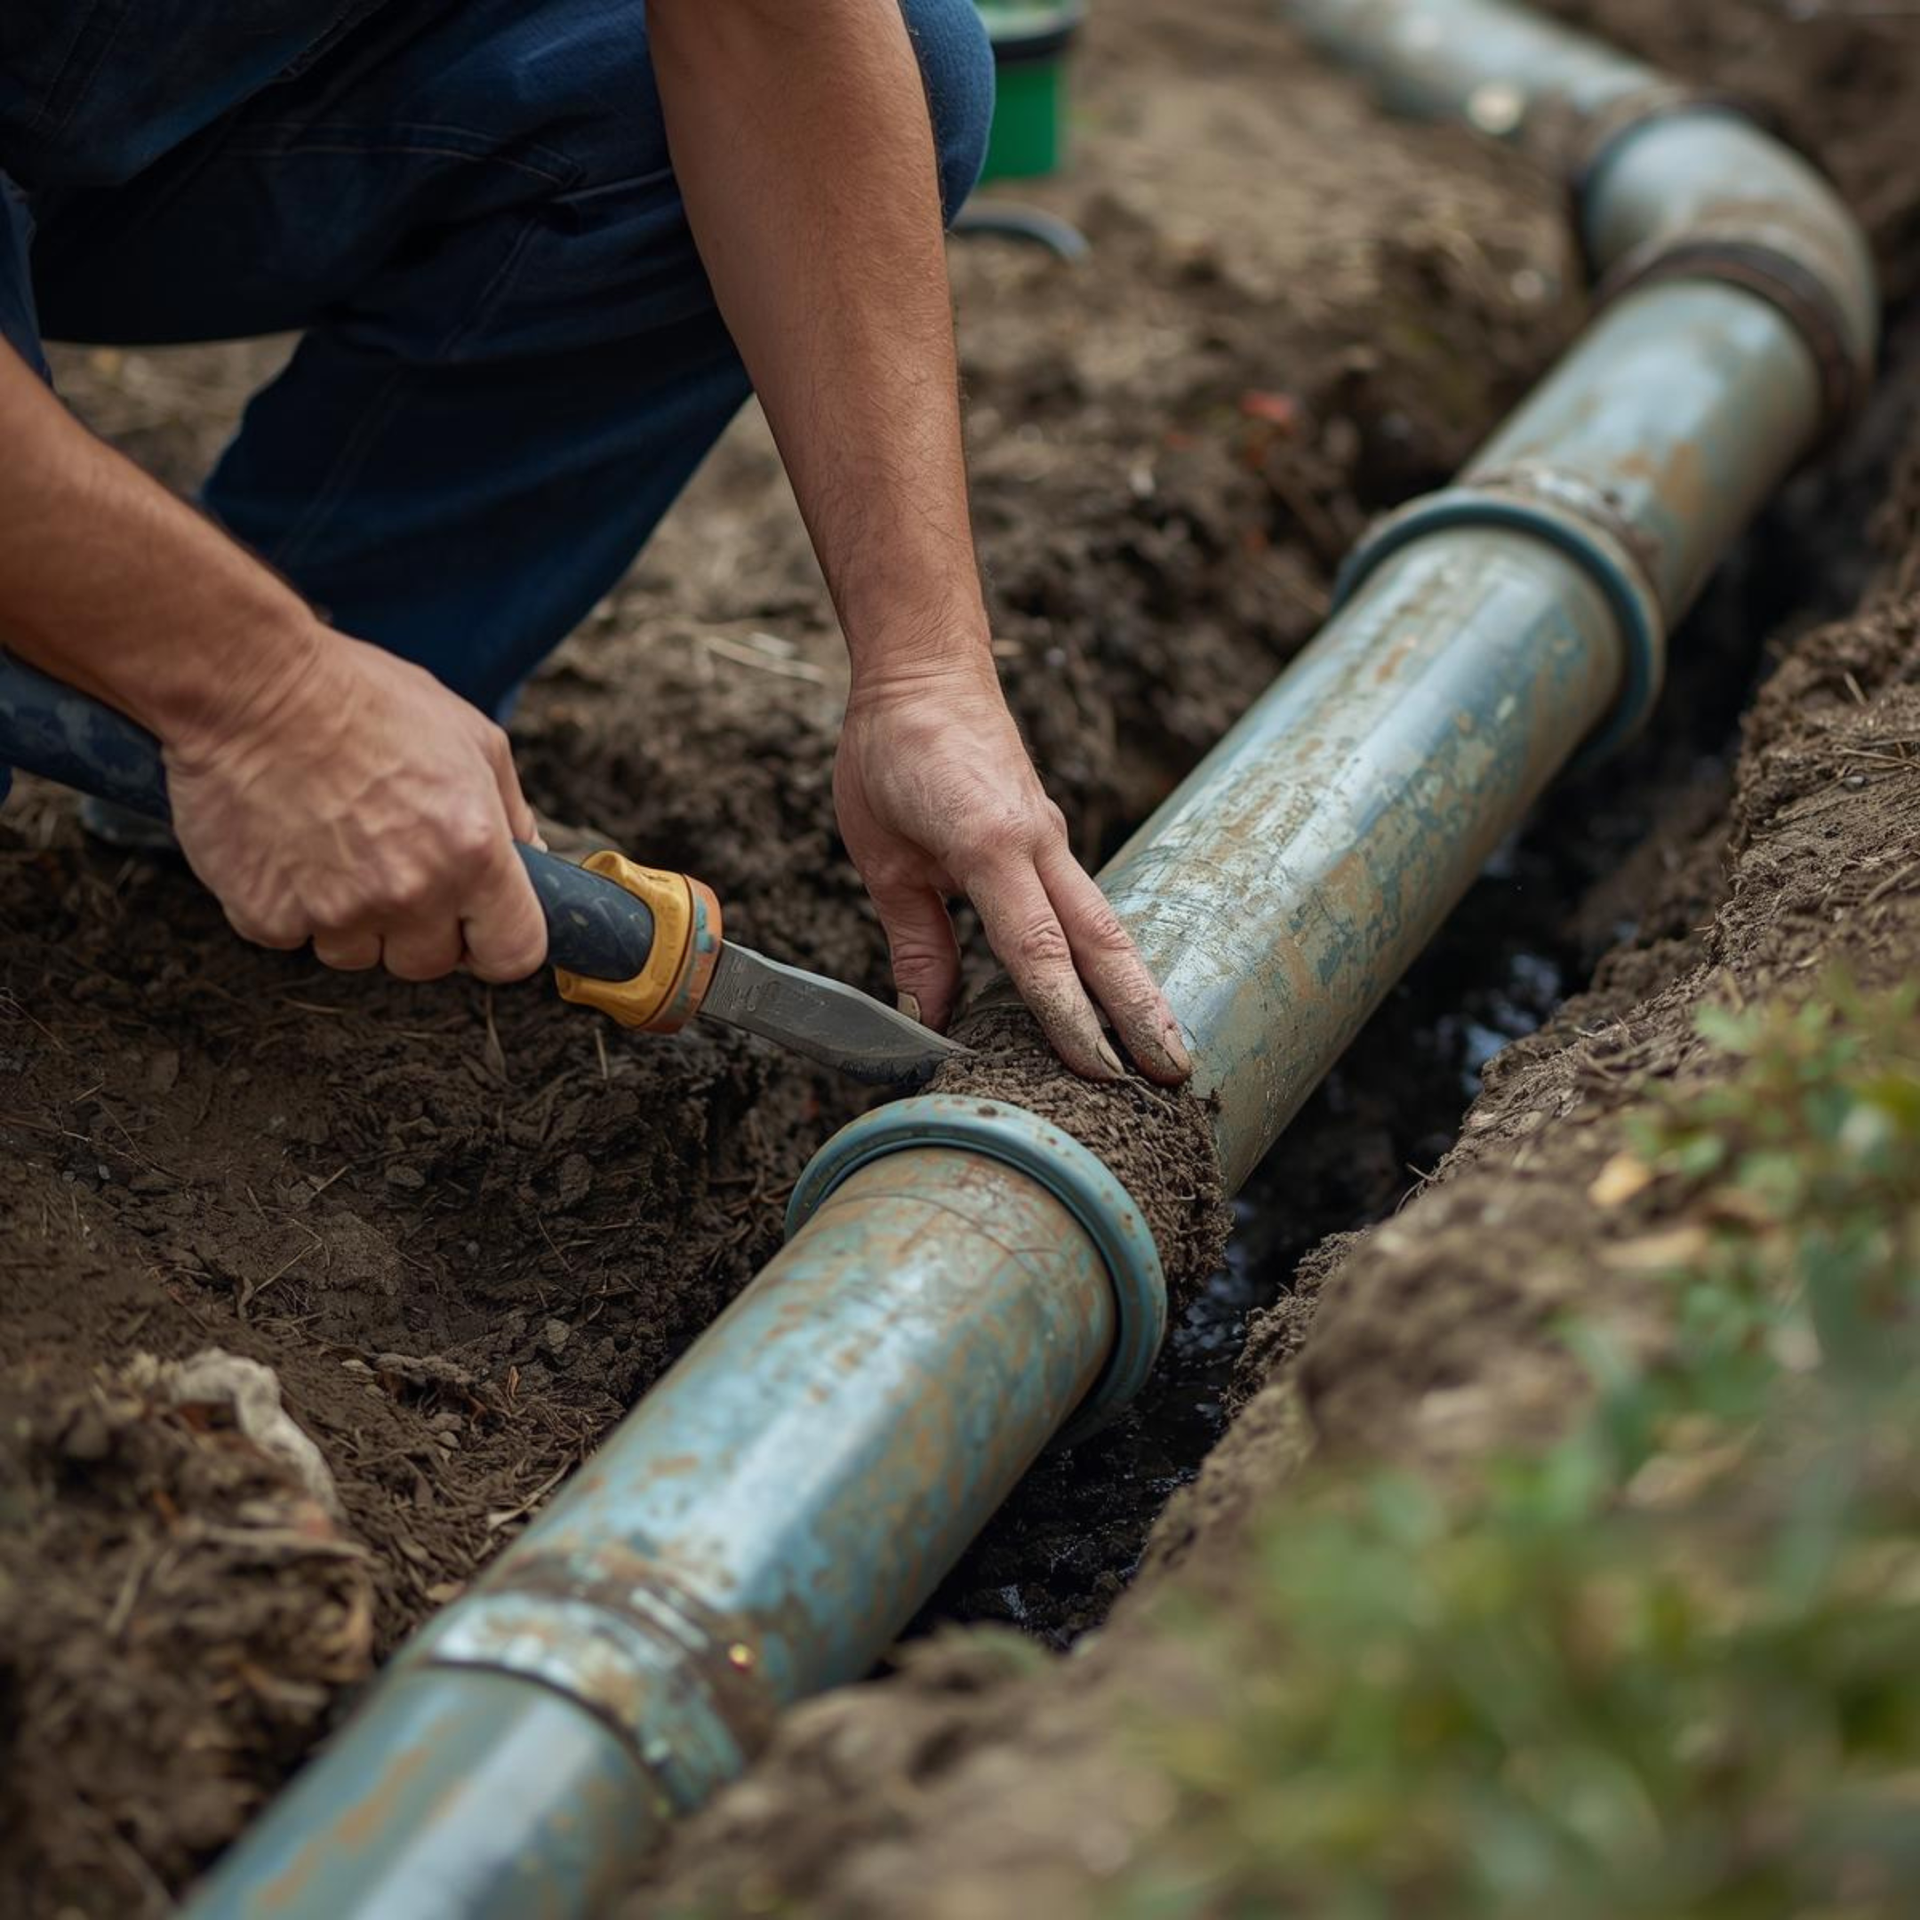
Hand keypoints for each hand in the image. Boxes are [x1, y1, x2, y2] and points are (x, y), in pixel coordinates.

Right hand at [163, 624, 547, 982]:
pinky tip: (287, 844)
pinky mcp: (268, 917)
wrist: (248, 686)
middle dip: (420, 928)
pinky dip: (290, 904)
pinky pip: (292, 937)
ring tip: (334, 844)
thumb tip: (533, 860)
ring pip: (358, 956)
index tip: (480, 932)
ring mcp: (337, 912)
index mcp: (474, 852)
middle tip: (394, 865)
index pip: (514, 954)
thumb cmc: (362, 699)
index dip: (498, 946)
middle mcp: (411, 893)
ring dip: (353, 919)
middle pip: (430, 964)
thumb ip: (511, 813)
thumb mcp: (472, 738)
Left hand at [834, 661, 1191, 1084]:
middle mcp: (1039, 842)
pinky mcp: (1050, 836)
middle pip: (1102, 942)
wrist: (925, 668)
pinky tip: (1121, 994)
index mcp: (991, 843)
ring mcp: (1052, 838)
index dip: (1068, 1015)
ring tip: (1170, 1051)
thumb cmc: (894, 752)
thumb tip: (926, 1020)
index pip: (1038, 948)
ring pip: (1106, 925)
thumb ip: (915, 940)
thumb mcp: (882, 855)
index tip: (1097, 1069)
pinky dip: (1110, 956)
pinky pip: (1087, 904)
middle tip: (1176, 1077)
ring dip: (1139, 990)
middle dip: (1139, 1013)